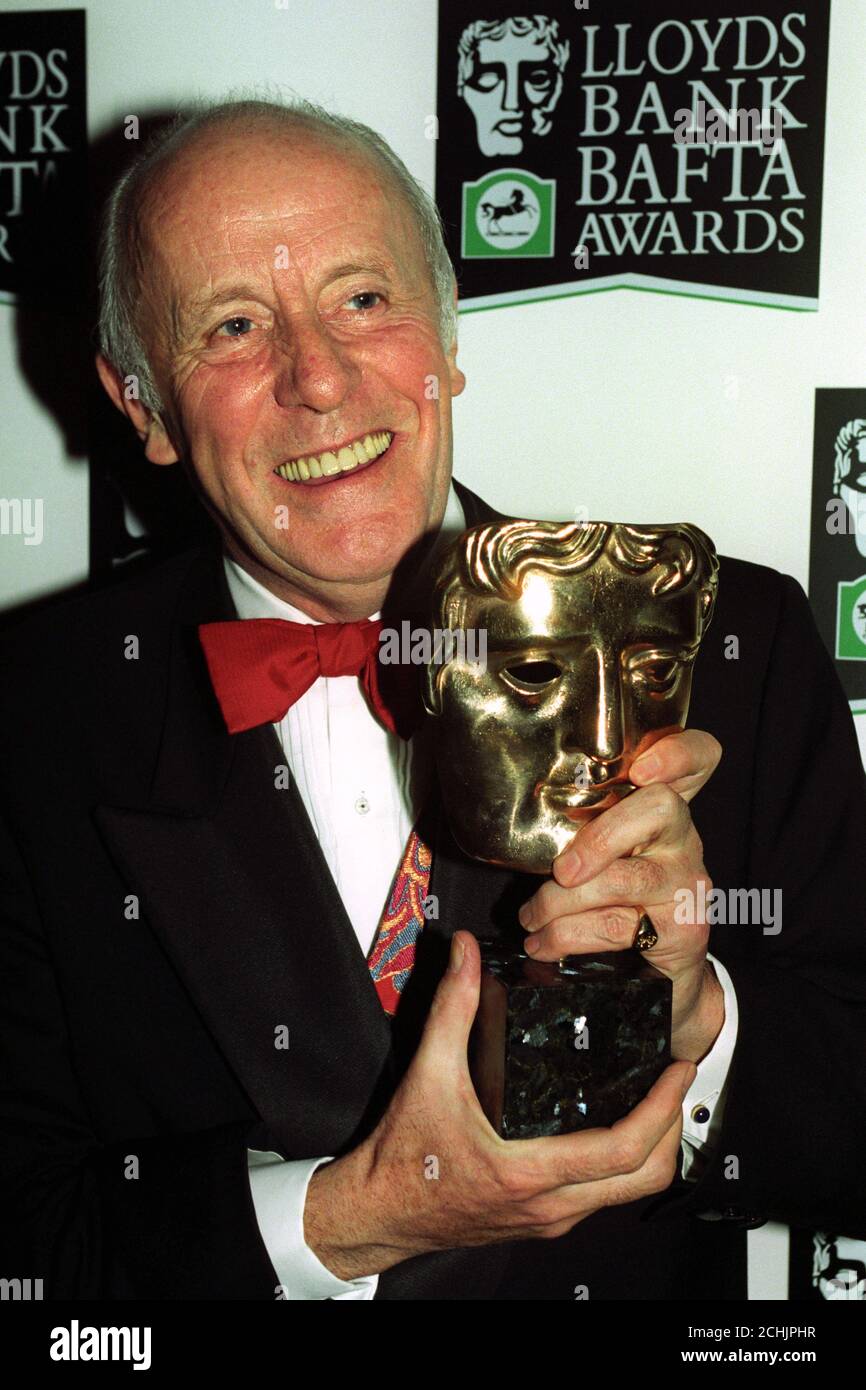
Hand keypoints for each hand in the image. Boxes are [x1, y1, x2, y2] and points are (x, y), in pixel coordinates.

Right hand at [303, 933, 694, 1279]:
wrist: (379, 1213)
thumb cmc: (401, 1157)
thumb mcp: (427, 1074)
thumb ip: (450, 1007)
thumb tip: (466, 952)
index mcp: (529, 1173)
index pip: (623, 1150)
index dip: (661, 1108)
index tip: (677, 1069)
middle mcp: (549, 1205)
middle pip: (645, 1179)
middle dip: (672, 1127)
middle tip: (677, 1078)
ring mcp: (550, 1218)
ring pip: (627, 1192)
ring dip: (652, 1146)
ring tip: (655, 1095)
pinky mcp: (543, 1219)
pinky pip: (602, 1195)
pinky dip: (623, 1161)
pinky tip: (613, 1122)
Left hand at [517, 730, 724, 1061]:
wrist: (659, 981)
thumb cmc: (617, 907)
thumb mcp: (599, 859)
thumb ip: (580, 830)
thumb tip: (517, 822)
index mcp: (661, 811)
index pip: (698, 758)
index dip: (678, 753)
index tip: (642, 769)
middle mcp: (684, 838)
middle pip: (662, 806)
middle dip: (601, 835)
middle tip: (560, 872)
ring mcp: (688, 883)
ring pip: (626, 878)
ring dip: (563, 902)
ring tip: (531, 919)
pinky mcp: (684, 929)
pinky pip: (620, 926)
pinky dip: (568, 936)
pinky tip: (544, 944)